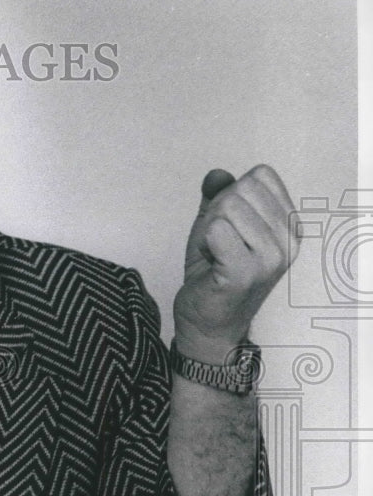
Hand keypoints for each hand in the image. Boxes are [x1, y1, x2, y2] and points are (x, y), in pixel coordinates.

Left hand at [174, 165, 298, 363]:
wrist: (208, 320)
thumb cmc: (216, 271)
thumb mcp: (217, 223)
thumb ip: (218, 195)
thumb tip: (217, 175)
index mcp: (290, 224)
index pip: (259, 176)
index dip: (232, 195)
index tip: (230, 227)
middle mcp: (289, 239)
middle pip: (240, 190)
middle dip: (217, 213)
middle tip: (219, 244)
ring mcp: (271, 257)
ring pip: (226, 208)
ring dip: (208, 230)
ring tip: (216, 255)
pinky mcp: (246, 272)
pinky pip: (216, 230)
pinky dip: (204, 242)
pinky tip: (211, 263)